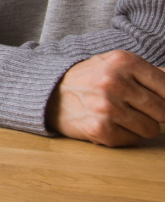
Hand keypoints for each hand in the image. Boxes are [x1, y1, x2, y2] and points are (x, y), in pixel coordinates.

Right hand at [47, 50, 164, 146]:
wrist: (48, 94)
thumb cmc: (89, 80)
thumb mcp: (115, 65)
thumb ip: (150, 72)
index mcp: (124, 61)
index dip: (164, 98)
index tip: (153, 101)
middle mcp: (115, 81)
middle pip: (163, 111)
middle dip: (152, 114)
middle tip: (133, 109)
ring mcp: (106, 106)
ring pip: (151, 129)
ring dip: (138, 127)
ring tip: (119, 117)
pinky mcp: (99, 128)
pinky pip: (133, 140)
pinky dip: (123, 136)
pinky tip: (107, 125)